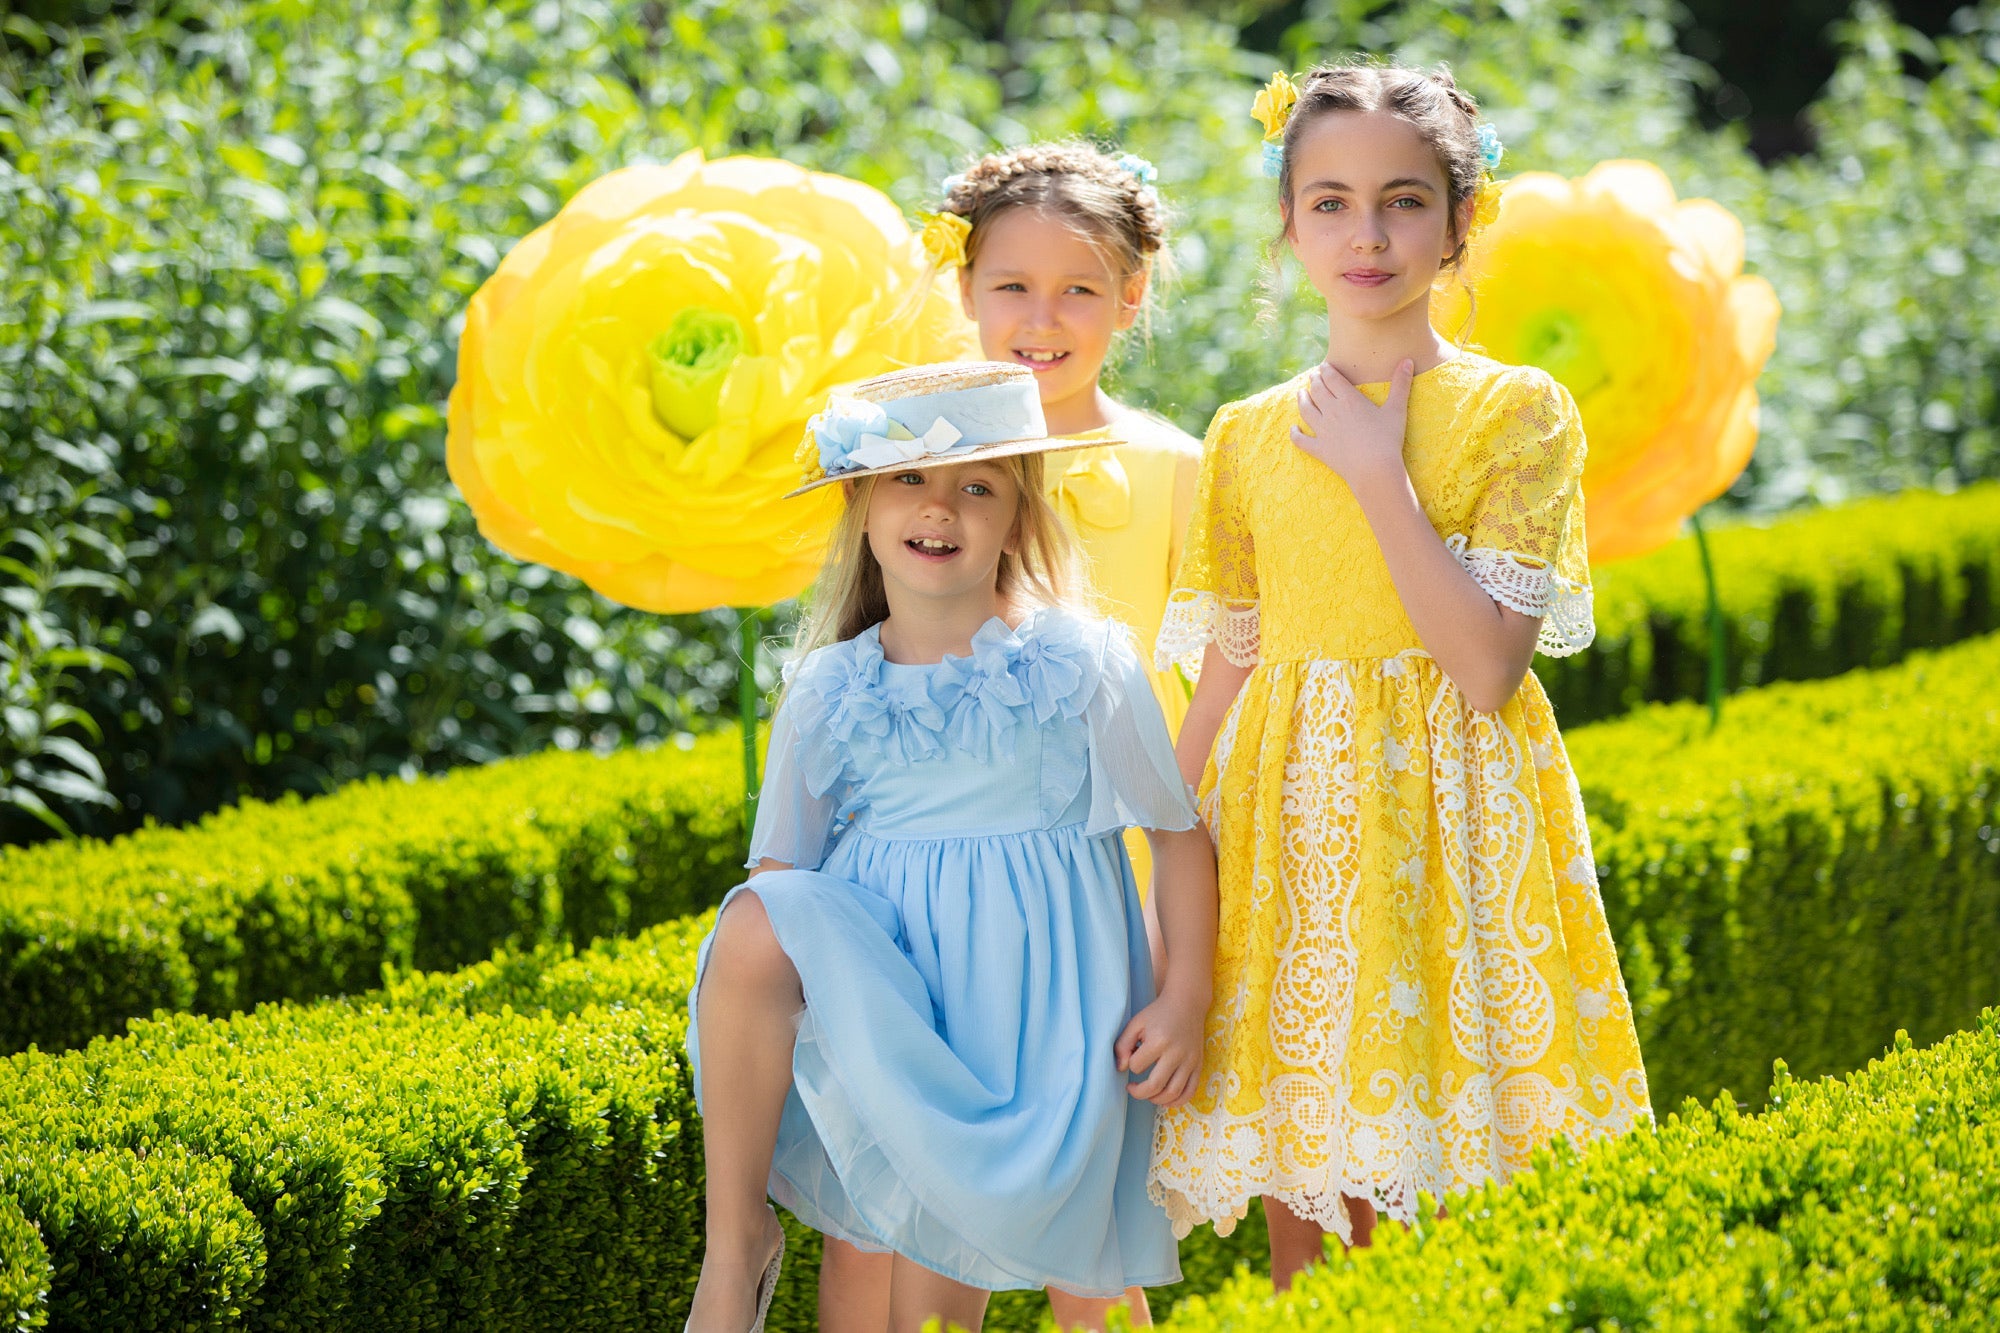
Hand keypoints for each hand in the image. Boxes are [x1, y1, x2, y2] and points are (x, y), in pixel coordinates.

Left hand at [1114, 988, 1206, 1106]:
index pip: (1137, 1066)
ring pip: (1173, 1093)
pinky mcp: (1199, 1065)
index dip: (1130, 1065)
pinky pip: (1190, 1092)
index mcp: (1159, 1041)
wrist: (1187, 1004)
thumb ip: (1122, 1045)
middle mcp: (1176, 1053)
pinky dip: (1177, 1101)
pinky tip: (1165, 1099)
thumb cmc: (1157, 1014)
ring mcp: (1190, 1061)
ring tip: (1148, 1094)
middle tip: (1132, 1088)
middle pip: (1155, 1086)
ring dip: (1156, 1100)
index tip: (1132, 1058)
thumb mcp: (1135, 1023)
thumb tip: (1121, 1068)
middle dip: (1139, 1092)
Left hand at [1290, 359, 1414, 495]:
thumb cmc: (1387, 439)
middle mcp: (1332, 411)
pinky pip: (1301, 441)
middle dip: (1314, 381)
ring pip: (1306, 410)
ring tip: (1300, 393)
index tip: (1323, 366)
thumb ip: (1401, 384)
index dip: (1326, 370)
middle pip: (1318, 391)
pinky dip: (1295, 434)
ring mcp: (1323, 431)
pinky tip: (1293, 429)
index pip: (1332, 378)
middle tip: (1313, 376)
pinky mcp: (1319, 449)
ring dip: (1302, 400)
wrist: (1374, 469)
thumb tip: (1408, 360)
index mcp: (1349, 399)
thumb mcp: (1396, 409)